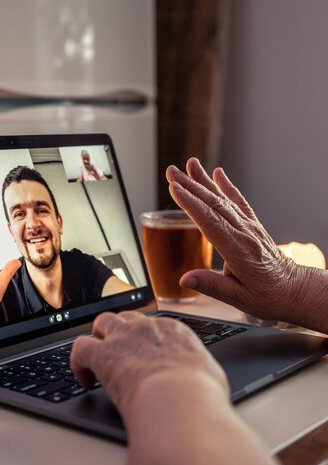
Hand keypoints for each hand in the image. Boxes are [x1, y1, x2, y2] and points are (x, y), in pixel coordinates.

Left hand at [71, 311, 228, 422]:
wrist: (180, 403)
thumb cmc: (200, 396)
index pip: (153, 325)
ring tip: (96, 359)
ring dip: (97, 338)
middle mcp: (147, 328)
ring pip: (101, 323)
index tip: (143, 354)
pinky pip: (79, 348)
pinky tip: (84, 379)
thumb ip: (201, 373)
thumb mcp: (210, 378)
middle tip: (117, 353)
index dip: (144, 339)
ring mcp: (123, 338)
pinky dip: (77, 362)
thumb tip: (205, 383)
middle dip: (119, 331)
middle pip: (125, 317)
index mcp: (174, 331)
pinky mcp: (102, 355)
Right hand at [166, 158, 307, 321]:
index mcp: (238, 251)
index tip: (174, 189)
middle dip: (190, 186)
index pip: (210, 222)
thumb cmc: (267, 296)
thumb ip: (211, 286)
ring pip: (223, 199)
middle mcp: (244, 233)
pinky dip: (227, 186)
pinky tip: (218, 174)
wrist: (293, 290)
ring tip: (188, 165)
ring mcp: (250, 227)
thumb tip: (185, 279)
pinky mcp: (253, 225)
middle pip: (213, 204)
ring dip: (204, 181)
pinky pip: (238, 201)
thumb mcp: (238, 298)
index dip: (191, 204)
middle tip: (171, 172)